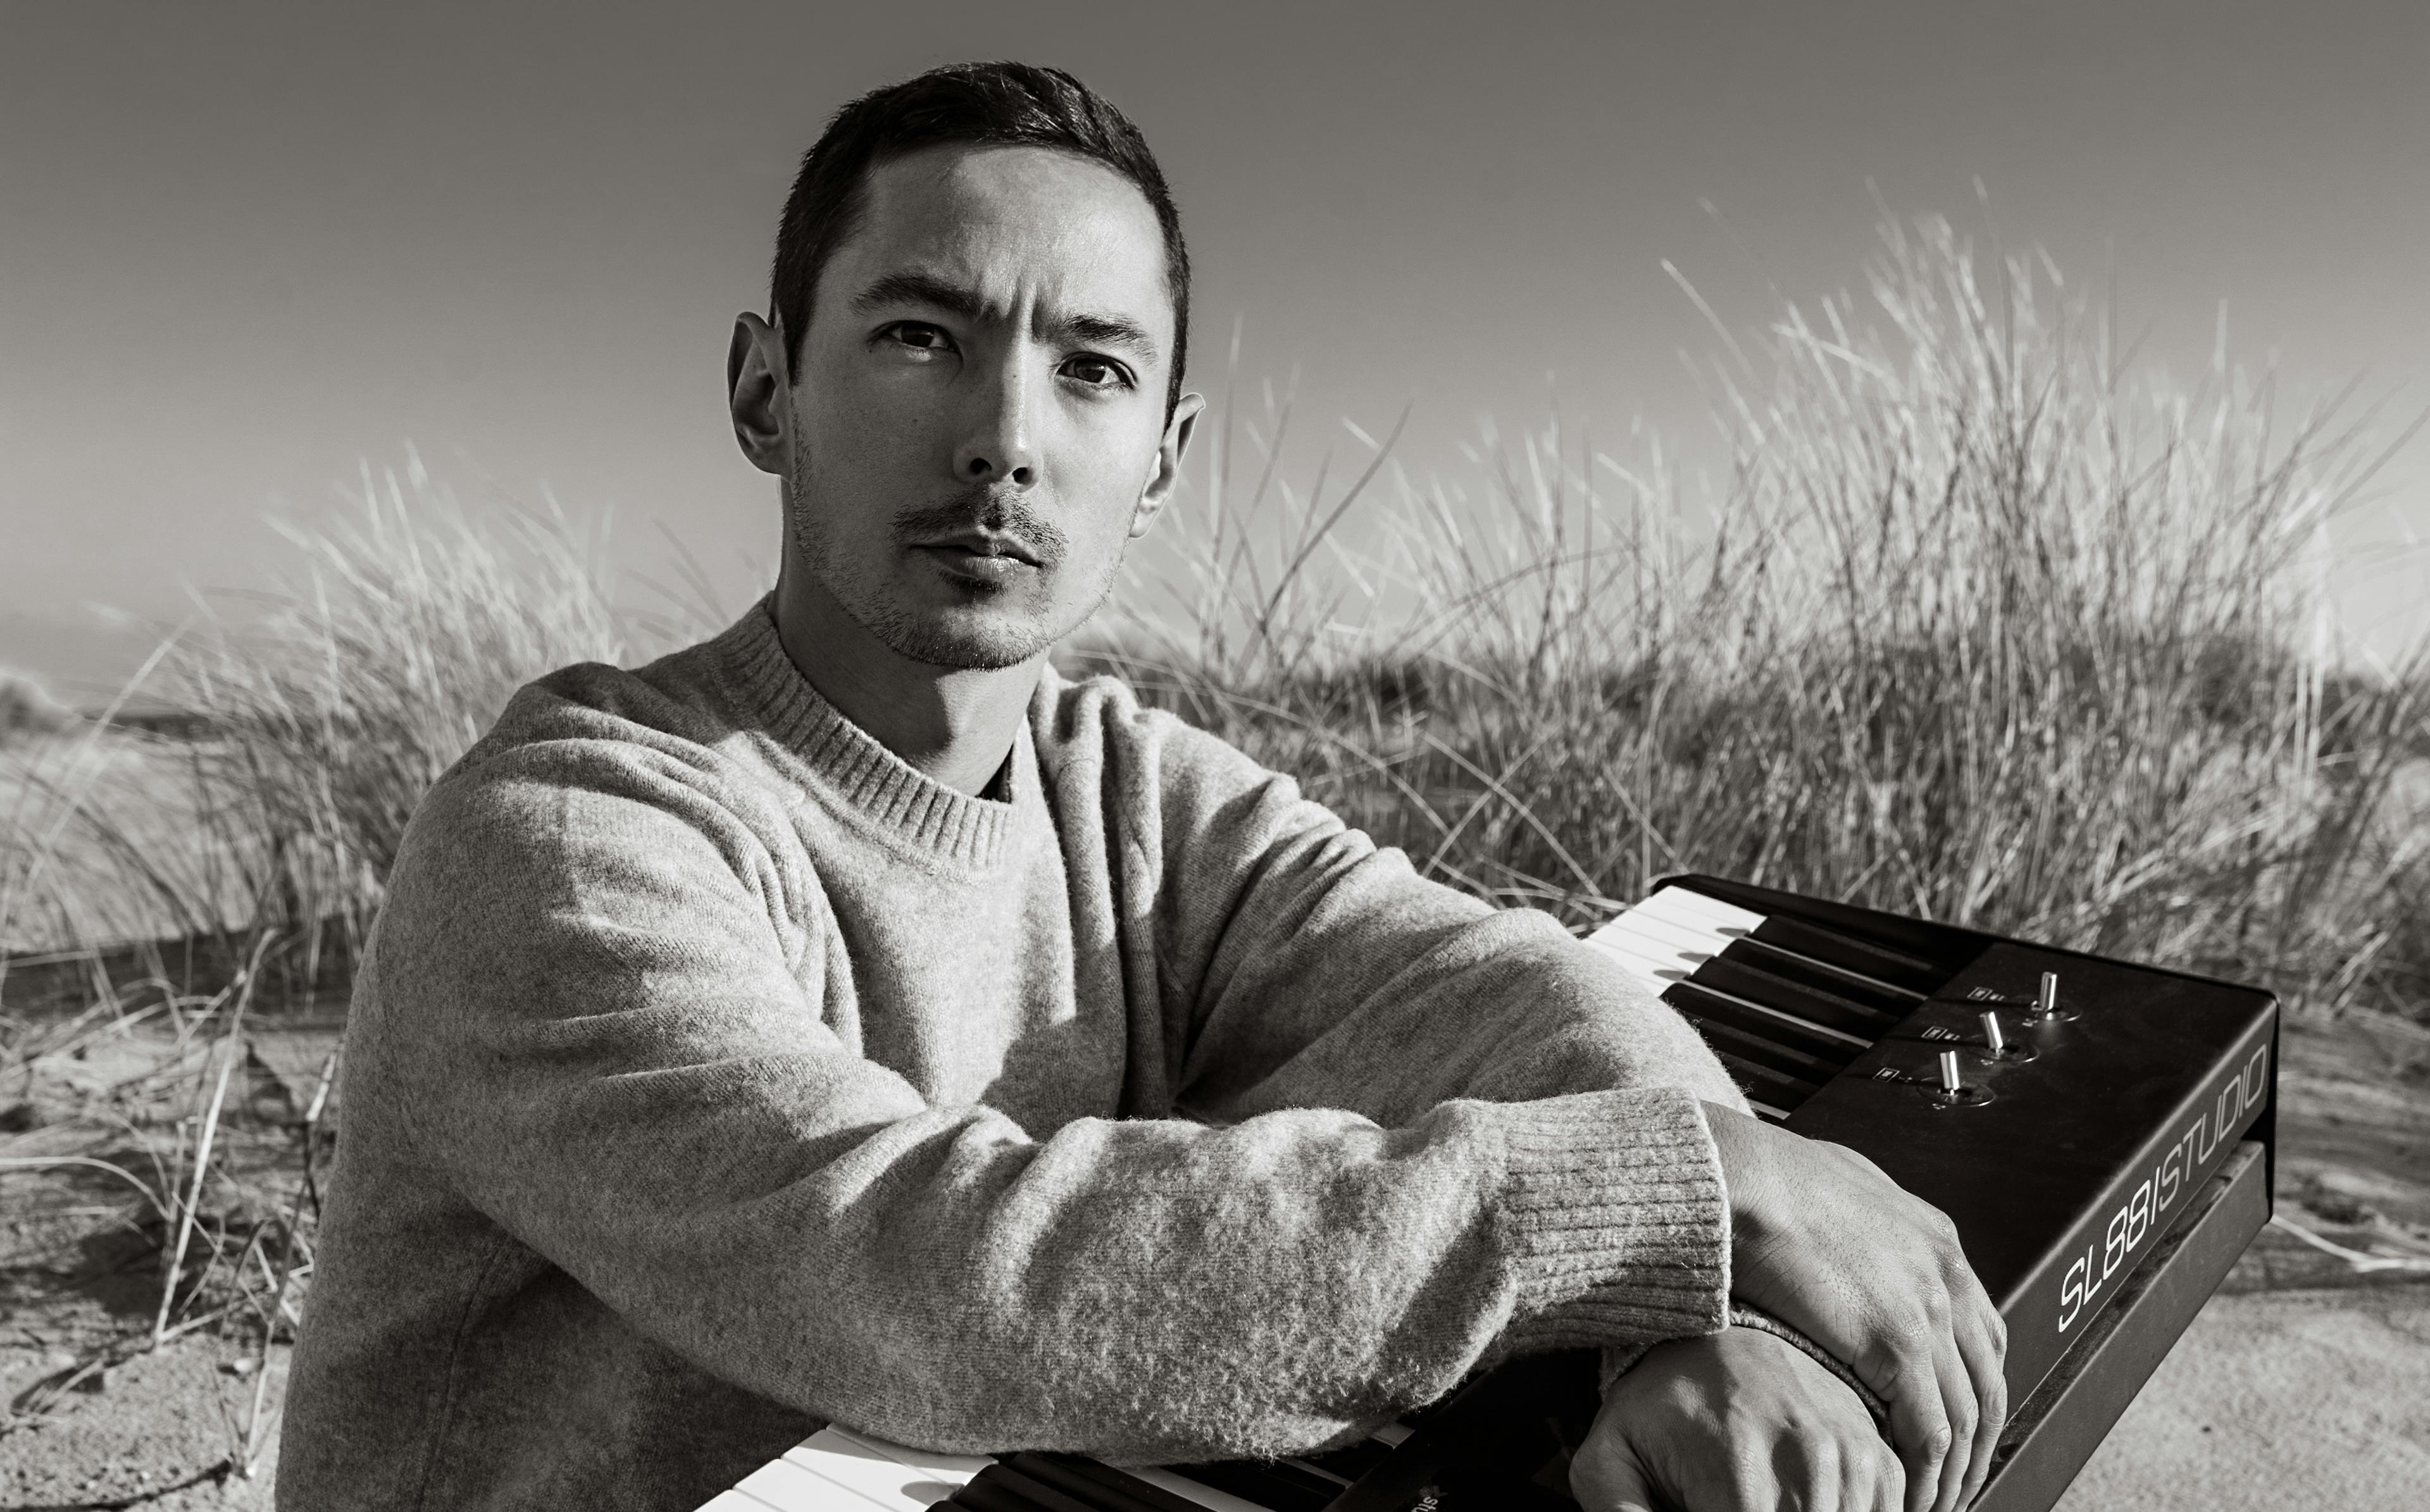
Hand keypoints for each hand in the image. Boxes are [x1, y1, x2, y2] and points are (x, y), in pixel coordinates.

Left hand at [1572, 1327, 1902, 1511]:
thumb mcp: (1611, 1456)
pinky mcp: (1880, 1459)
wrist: (1714, 1334)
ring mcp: (1853, 1459)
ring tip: (1761, 1495)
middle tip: (1729, 1499)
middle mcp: (1808, 1463)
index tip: (1706, 1508)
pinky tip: (1800, 1501)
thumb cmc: (1656, 1405)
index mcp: (1739, 1470)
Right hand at [1703, 1103, 2005, 1511]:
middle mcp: (1948, 1276)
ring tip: (1933, 1503)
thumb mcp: (1839, 1186)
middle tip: (1958, 1481)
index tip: (1957, 1426)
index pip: (1983, 1333)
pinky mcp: (1898, 1346)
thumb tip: (1850, 1237)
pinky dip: (1928, 1474)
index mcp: (1936, 1241)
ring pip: (1970, 1415)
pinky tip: (1910, 1496)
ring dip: (1958, 1471)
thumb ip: (1862, 1224)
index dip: (1973, 1388)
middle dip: (1979, 1443)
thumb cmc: (1767, 1177)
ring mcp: (1930, 1312)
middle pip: (1989, 1380)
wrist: (1745, 1179)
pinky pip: (1931, 1432)